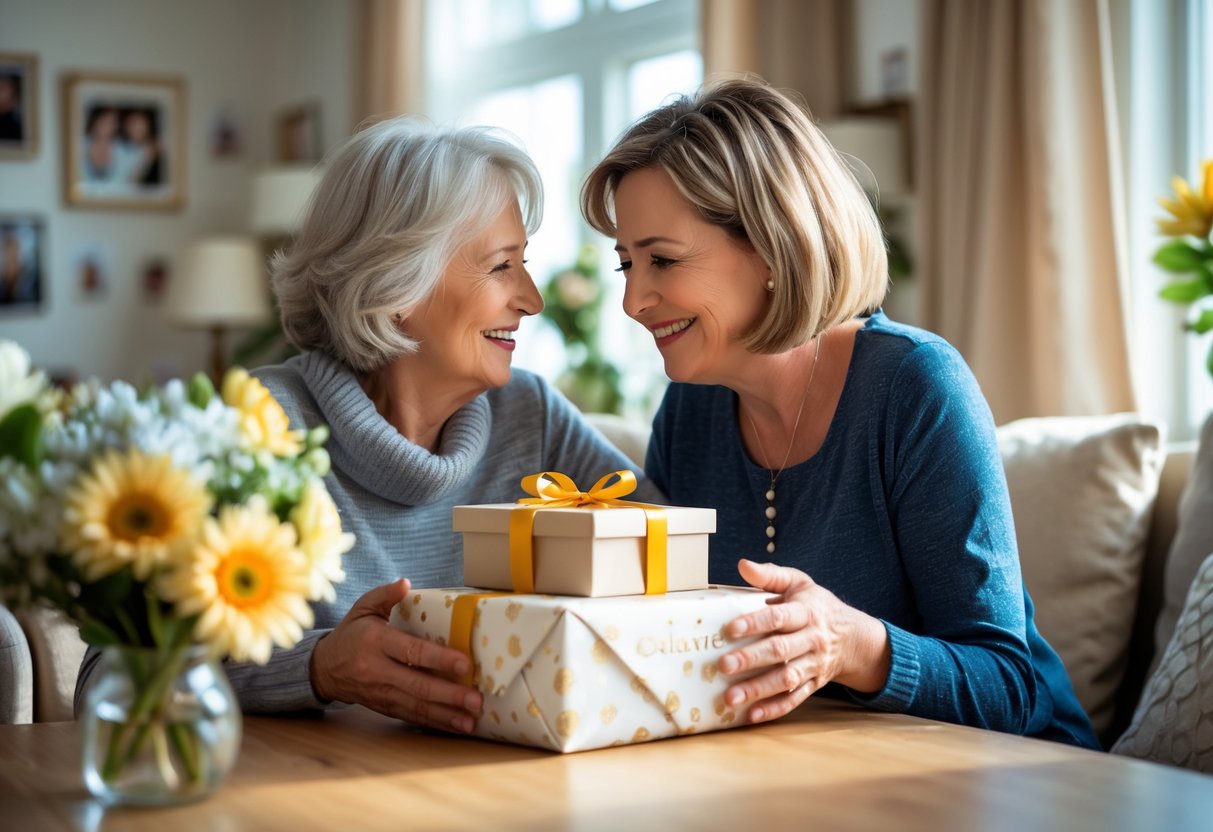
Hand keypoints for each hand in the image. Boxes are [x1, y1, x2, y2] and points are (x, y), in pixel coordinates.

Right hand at [310, 579, 482, 732]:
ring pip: (416, 706)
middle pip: (417, 685)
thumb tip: (406, 583)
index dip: (439, 659)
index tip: (464, 664)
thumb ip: (385, 594)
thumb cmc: (351, 633)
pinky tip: (455, 726)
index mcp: (376, 642)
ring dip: (446, 715)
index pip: (411, 652)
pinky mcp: (383, 707)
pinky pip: (411, 716)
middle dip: (449, 695)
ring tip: (471, 721)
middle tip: (476, 700)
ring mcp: (380, 692)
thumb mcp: (363, 607)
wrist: (323, 668)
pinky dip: (434, 723)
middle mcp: (377, 670)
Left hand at [717, 559, 890, 723]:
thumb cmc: (816, 605)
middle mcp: (812, 640)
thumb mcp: (799, 583)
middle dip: (751, 659)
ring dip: (758, 689)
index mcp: (806, 612)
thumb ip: (771, 575)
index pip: (779, 618)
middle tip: (724, 665)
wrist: (854, 636)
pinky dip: (773, 709)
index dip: (755, 623)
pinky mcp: (814, 684)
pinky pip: (795, 700)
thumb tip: (742, 565)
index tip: (730, 629)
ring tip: (730, 697)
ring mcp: (814, 664)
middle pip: (780, 650)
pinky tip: (751, 714)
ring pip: (786, 679)